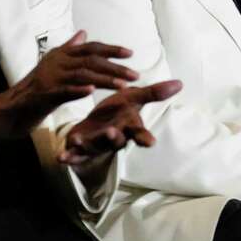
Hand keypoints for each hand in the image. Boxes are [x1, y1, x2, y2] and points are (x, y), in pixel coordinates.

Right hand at [0, 30, 137, 150]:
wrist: (8, 111)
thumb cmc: (34, 90)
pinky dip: (77, 90)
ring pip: (81, 75)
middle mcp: (55, 63)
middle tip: (135, 74)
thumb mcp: (53, 67)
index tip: (130, 53)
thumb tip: (83, 33)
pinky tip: (91, 92)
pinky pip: (62, 91)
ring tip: (123, 85)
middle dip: (114, 66)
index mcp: (59, 55)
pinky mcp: (42, 96)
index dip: (110, 49)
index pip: (90, 48)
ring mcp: (48, 79)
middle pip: (90, 60)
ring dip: (104, 79)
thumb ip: (69, 50)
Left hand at [59, 79, 182, 164]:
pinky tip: (61, 158)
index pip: (139, 132)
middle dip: (114, 138)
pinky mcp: (81, 149)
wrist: (96, 124)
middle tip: (112, 132)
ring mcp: (97, 145)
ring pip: (94, 146)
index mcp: (127, 126)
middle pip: (116, 140)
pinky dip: (69, 157)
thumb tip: (179, 83)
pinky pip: (75, 155)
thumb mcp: (134, 99)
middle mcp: (114, 137)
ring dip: (88, 144)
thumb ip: (153, 93)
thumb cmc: (118, 112)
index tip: (150, 142)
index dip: (144, 138)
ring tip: (79, 139)